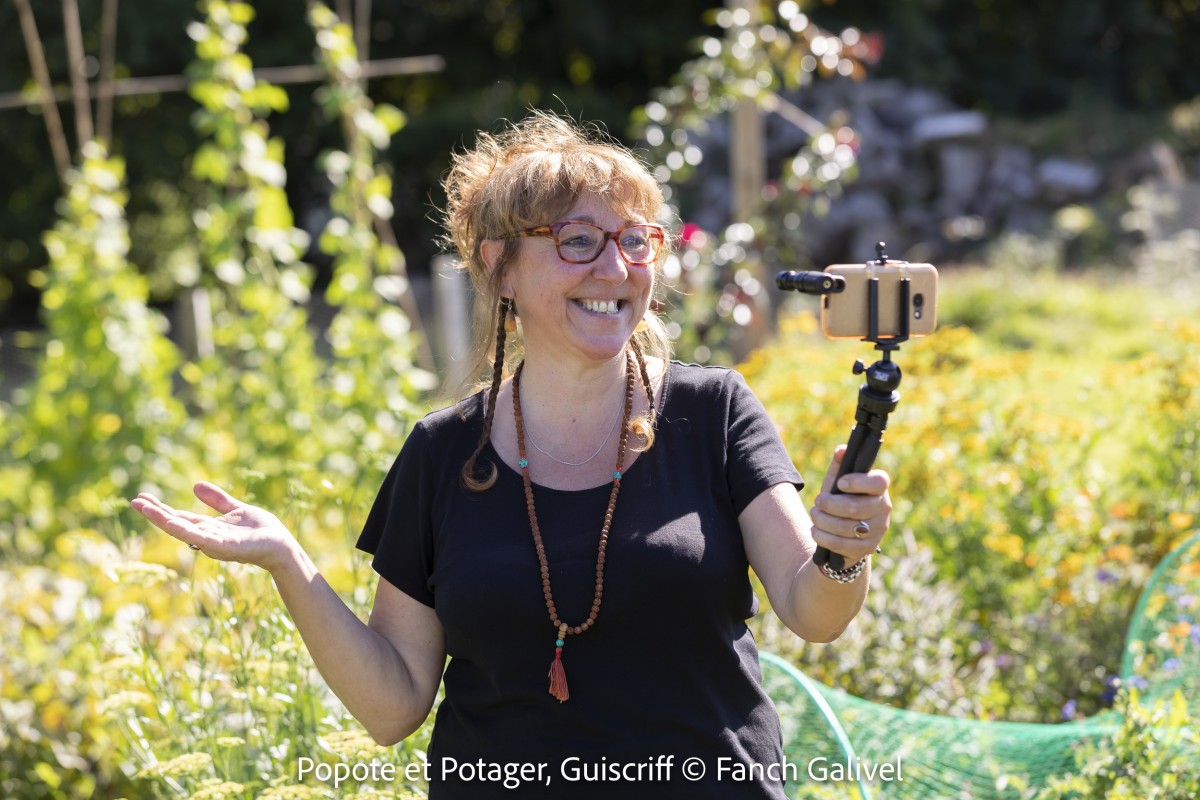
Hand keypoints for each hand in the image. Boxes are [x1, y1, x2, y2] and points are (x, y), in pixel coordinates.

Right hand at [130, 482, 297, 572]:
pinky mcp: (226, 547)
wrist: (281, 545)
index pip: (179, 517)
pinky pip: (203, 539)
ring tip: (145, 509)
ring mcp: (214, 544)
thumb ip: (217, 500)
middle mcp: (206, 537)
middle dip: (155, 514)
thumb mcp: (237, 508)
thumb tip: (195, 485)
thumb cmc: (261, 531)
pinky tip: (173, 524)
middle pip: (176, 524)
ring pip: (184, 531)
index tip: (141, 498)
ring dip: (164, 521)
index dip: (160, 509)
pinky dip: (188, 532)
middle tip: (134, 502)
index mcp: (208, 528)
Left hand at [809, 446, 891, 560]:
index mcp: (879, 488)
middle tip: (817, 501)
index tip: (840, 483)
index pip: (879, 482)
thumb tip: (841, 450)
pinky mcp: (868, 547)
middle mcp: (884, 508)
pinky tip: (816, 531)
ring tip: (815, 515)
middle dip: (829, 504)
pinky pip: (842, 544)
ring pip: (846, 527)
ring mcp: (878, 529)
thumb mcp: (838, 481)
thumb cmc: (841, 498)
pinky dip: (824, 537)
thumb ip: (840, 464)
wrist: (845, 532)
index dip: (858, 482)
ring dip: (823, 521)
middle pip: (855, 507)